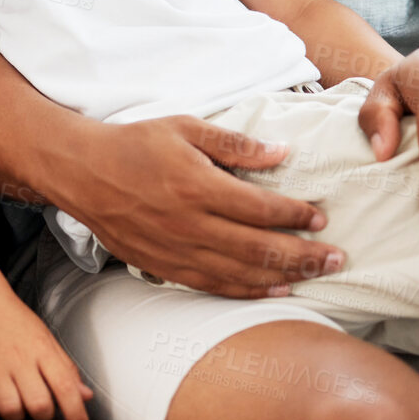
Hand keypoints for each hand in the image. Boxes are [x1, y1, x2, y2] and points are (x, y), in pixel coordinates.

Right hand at [0, 292, 92, 419]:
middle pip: (38, 404)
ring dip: (16, 416)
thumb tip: (86, 396)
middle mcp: (18, 359)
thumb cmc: (13, 320)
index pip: (65, 386)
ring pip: (9, 409)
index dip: (76, 413)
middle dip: (43, 416)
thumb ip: (66, 367)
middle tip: (40, 409)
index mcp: (41, 349)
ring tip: (16, 406)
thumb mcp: (45, 337)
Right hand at [62, 117, 340, 296]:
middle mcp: (190, 224)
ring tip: (315, 275)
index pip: (262, 208)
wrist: (82, 172)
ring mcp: (177, 250)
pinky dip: (248, 291)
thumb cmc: (134, 144)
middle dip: (305, 255)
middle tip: (336, 257)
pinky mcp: (164, 267)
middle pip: (260, 248)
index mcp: (198, 185)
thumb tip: (281, 152)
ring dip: (284, 277)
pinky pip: (214, 285)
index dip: (296, 215)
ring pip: (241, 274)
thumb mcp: (185, 128)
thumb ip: (235, 143)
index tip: (320, 216)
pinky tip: (272, 291)